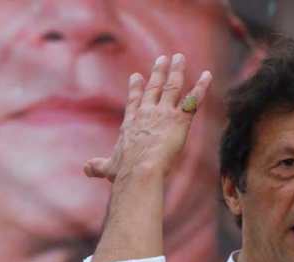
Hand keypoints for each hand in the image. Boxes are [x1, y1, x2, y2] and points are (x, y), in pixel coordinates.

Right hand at [84, 53, 211, 181]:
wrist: (140, 170)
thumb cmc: (124, 172)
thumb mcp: (108, 168)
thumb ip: (98, 166)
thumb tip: (85, 169)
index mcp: (131, 122)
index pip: (134, 101)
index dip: (136, 88)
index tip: (137, 76)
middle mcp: (147, 113)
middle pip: (154, 87)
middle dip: (159, 71)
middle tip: (163, 58)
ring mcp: (164, 114)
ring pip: (172, 86)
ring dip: (177, 71)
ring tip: (180, 58)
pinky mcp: (180, 120)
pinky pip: (193, 100)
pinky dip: (201, 87)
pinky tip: (207, 76)